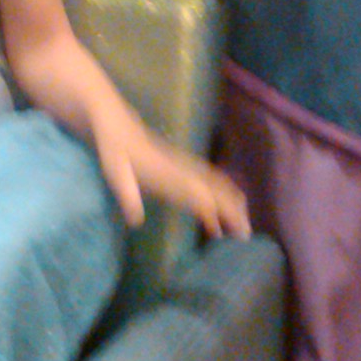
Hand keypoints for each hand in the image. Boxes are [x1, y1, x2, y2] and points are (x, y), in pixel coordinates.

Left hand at [89, 105, 250, 237]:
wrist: (116, 124)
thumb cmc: (114, 151)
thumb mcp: (116, 174)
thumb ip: (127, 196)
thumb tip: (136, 221)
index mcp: (170, 174)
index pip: (201, 194)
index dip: (217, 212)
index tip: (230, 232)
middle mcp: (184, 169)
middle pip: (218, 190)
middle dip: (234, 211)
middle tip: (245, 235)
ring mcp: (185, 166)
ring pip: (218, 184)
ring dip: (233, 203)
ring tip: (243, 226)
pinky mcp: (183, 165)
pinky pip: (210, 180)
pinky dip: (223, 195)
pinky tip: (219, 213)